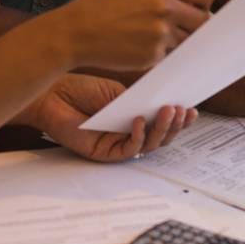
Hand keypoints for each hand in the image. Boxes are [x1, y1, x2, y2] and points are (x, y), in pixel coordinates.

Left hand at [30, 74, 196, 161]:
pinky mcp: (104, 153)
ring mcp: (117, 144)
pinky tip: (140, 120)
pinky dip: (138, 136)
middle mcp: (128, 133)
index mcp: (133, 118)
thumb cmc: (81, 90)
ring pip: (148, 145)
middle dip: (175, 125)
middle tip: (184, 110)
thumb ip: (140, 101)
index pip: (161, 122)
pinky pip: (128, 149)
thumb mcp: (118, 91)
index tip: (192, 107)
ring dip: (162, 129)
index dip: (178, 118)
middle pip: (159, 137)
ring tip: (169, 111)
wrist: (53, 95)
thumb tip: (166, 103)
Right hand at [43, 0, 216, 73]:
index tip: (195, 9)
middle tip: (180, 29)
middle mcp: (166, 8)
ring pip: (187, 42)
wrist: (75, 32)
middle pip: (204, 22)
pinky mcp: (153, 56)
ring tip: (150, 37)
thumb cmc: (101, 8)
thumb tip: (192, 8)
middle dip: (197, 27)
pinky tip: (137, 48)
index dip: (204, 3)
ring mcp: (160, 34)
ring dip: (176, 43)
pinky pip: (168, 57)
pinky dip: (158, 55)